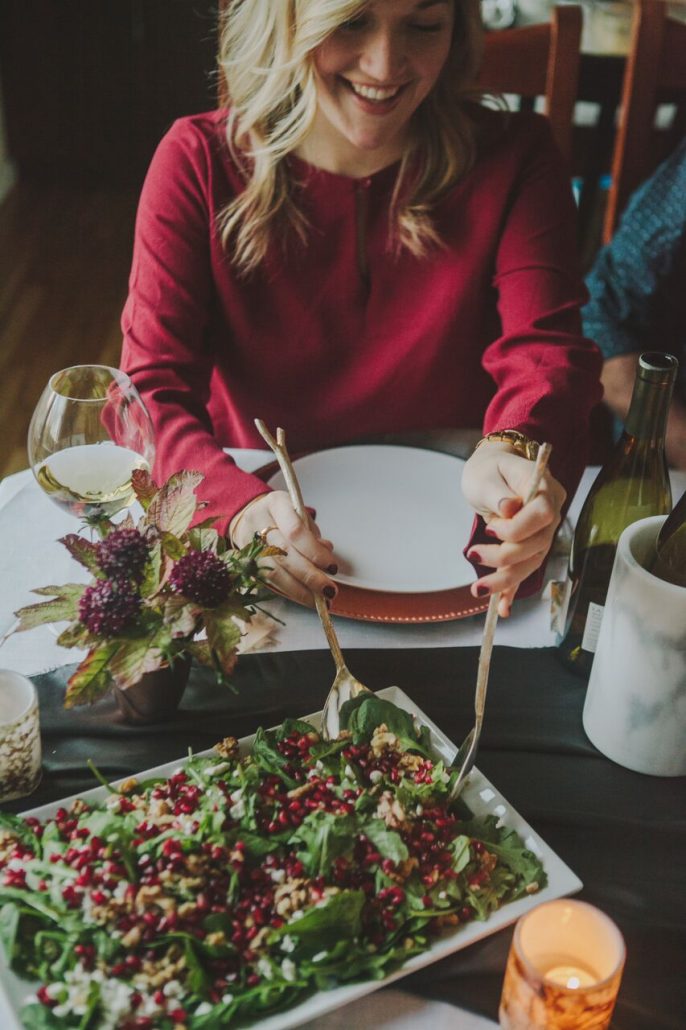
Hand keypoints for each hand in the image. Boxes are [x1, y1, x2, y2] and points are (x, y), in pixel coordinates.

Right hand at [230, 492, 337, 606]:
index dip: (314, 551)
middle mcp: (258, 523)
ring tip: (320, 601)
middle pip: (284, 554)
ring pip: (273, 572)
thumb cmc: (282, 516)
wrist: (248, 517)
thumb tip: (326, 554)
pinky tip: (305, 598)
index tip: (332, 567)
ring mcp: (249, 544)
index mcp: (275, 504)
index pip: (295, 530)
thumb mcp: (300, 514)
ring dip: (300, 590)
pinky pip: (269, 582)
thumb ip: (313, 535)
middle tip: (329, 590)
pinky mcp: (246, 563)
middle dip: (309, 576)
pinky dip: (290, 592)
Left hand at [461, 441, 565, 616]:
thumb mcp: (485, 475)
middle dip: (505, 556)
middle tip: (473, 554)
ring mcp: (543, 531)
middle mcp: (551, 512)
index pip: (543, 514)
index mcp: (544, 488)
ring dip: (505, 580)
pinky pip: (524, 569)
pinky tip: (502, 608)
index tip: (491, 529)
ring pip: (531, 561)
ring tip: (478, 590)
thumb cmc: (489, 469)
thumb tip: (510, 509)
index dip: (519, 528)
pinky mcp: (530, 545)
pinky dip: (512, 590)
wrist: (492, 471)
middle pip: (537, 543)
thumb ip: (498, 493)